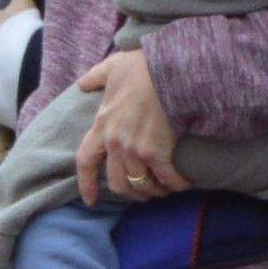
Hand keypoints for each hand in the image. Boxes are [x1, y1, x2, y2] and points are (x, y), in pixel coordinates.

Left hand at [74, 43, 177, 201]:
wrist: (167, 70)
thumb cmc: (142, 68)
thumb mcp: (112, 68)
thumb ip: (95, 77)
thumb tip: (83, 83)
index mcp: (101, 126)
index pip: (86, 162)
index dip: (86, 185)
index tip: (89, 200)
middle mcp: (115, 143)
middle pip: (117, 182)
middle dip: (130, 193)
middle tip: (143, 191)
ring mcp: (135, 150)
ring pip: (141, 185)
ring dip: (154, 190)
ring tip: (164, 188)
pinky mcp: (158, 153)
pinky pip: (166, 179)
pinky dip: (176, 184)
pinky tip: (184, 183)